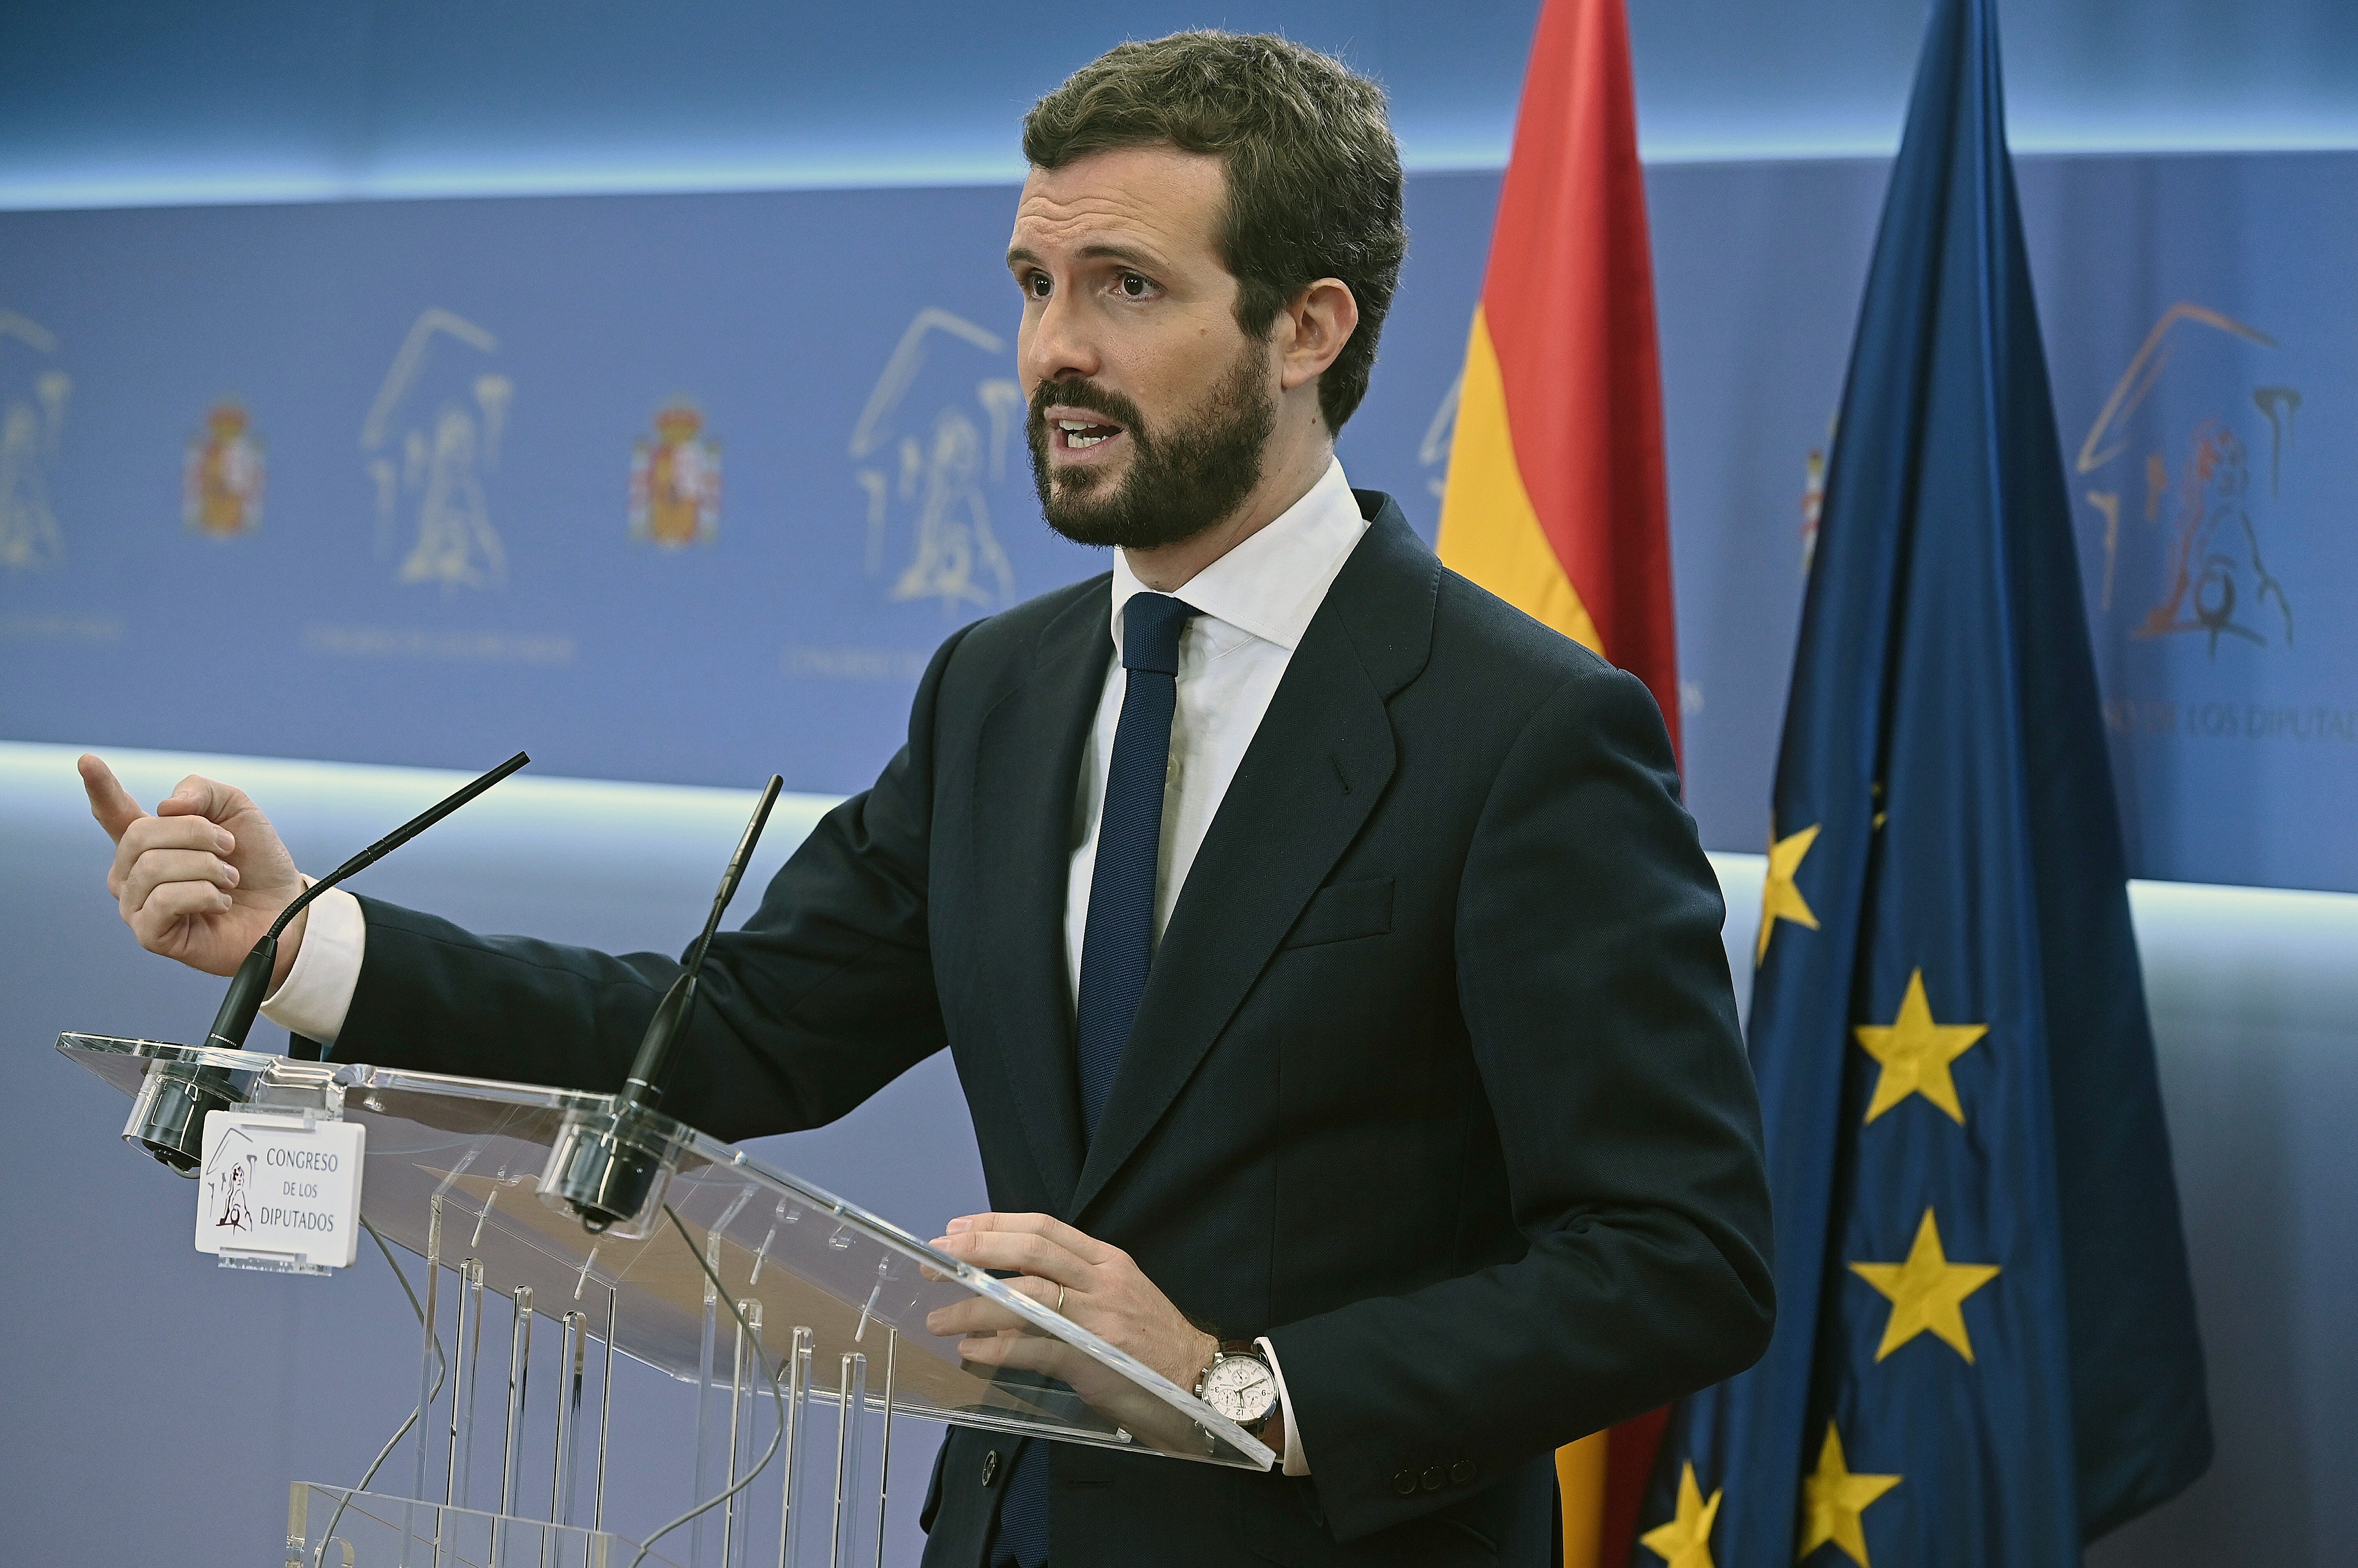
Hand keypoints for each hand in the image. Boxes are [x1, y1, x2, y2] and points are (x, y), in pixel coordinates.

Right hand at [81, 755, 308, 984]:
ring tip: (229, 880)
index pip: (114, 812)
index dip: (100, 788)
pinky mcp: (149, 934)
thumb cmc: (256, 861)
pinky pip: (165, 900)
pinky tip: (220, 903)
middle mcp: (133, 872)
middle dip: (197, 834)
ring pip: (154, 867)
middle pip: (142, 835)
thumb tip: (165, 807)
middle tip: (229, 849)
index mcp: (149, 839)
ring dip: (208, 868)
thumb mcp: (236, 809)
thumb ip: (200, 792)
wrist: (283, 907)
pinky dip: (205, 895)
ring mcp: (136, 905)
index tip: (86, 760)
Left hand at [923, 1212, 1216, 1393]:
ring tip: (938, 1316)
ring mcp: (1098, 1320)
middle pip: (1029, 1250)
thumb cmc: (1154, 1345)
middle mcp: (1102, 1282)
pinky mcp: (1092, 1360)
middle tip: (934, 1261)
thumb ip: (1077, 1283)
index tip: (956, 1228)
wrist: (1202, 1383)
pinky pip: (1033, 1347)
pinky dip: (996, 1347)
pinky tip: (970, 1350)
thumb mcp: (1120, 1297)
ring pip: (1024, 1297)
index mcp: (1107, 1261)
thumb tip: (1016, 1283)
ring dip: (972, 1305)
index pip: (1044, 1227)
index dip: (995, 1223)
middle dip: (975, 1252)